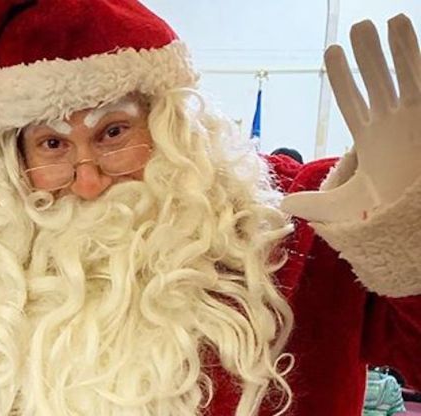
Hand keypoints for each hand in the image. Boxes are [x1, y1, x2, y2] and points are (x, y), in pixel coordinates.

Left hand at [281, 14, 420, 221]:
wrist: (419, 216)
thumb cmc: (391, 208)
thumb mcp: (350, 205)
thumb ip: (319, 204)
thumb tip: (284, 204)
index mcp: (371, 138)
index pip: (352, 100)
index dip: (344, 76)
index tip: (332, 50)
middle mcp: (393, 122)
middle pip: (378, 81)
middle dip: (368, 55)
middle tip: (358, 26)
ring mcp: (416, 116)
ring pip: (404, 76)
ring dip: (396, 50)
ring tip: (387, 20)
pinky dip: (420, 58)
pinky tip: (410, 35)